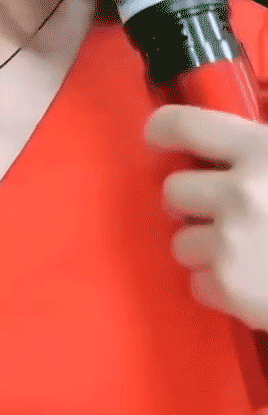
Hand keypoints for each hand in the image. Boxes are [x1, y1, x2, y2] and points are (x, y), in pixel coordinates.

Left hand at [144, 104, 267, 332]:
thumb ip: (262, 150)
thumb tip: (229, 150)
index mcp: (262, 150)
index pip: (183, 125)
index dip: (162, 130)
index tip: (157, 138)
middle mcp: (240, 192)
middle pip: (174, 190)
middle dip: (192, 203)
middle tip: (220, 211)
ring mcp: (232, 242)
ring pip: (181, 242)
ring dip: (205, 248)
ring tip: (244, 252)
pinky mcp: (232, 289)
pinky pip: (198, 284)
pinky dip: (219, 288)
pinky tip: (252, 283)